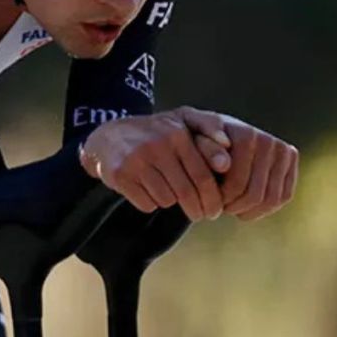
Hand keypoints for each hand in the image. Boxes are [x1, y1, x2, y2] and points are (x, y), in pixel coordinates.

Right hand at [79, 107, 225, 219]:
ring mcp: (137, 160)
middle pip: (186, 192)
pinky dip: (151, 203)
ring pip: (167, 200)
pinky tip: (148, 191)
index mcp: (177, 133)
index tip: (216, 210)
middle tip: (201, 216)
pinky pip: (147, 203)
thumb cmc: (156, 133)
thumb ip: (208, 125)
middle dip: (198, 210)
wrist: (109, 137)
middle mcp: (157, 145)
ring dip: (171, 202)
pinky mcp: (121, 175)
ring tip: (169, 193)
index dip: (213, 198)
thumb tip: (228, 147)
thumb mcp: (182, 120)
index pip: (203, 176)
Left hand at [178, 108, 298, 220]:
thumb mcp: (192, 144)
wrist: (217, 133)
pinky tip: (244, 207)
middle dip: (234, 206)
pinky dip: (264, 208)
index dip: (220, 199)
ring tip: (230, 207)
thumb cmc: (200, 143)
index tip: (207, 199)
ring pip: (271, 200)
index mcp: (246, 135)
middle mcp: (269, 141)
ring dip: (248, 210)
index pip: (237, 184)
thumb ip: (205, 151)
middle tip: (218, 206)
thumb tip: (224, 164)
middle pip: (255, 194)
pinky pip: (282, 197)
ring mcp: (284, 150)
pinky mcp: (291, 160)